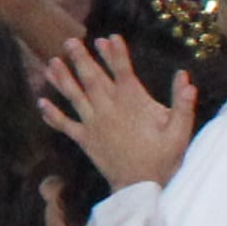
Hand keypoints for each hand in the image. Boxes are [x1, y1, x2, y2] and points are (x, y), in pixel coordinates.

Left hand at [40, 33, 200, 194]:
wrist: (141, 187)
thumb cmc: (163, 157)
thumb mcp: (180, 131)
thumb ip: (182, 103)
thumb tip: (185, 77)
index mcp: (133, 104)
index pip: (123, 72)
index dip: (115, 54)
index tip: (108, 38)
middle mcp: (109, 109)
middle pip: (93, 78)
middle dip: (81, 58)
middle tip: (69, 40)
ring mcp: (94, 124)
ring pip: (75, 96)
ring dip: (62, 79)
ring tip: (51, 63)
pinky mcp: (84, 139)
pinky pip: (65, 125)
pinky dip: (52, 114)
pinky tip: (40, 102)